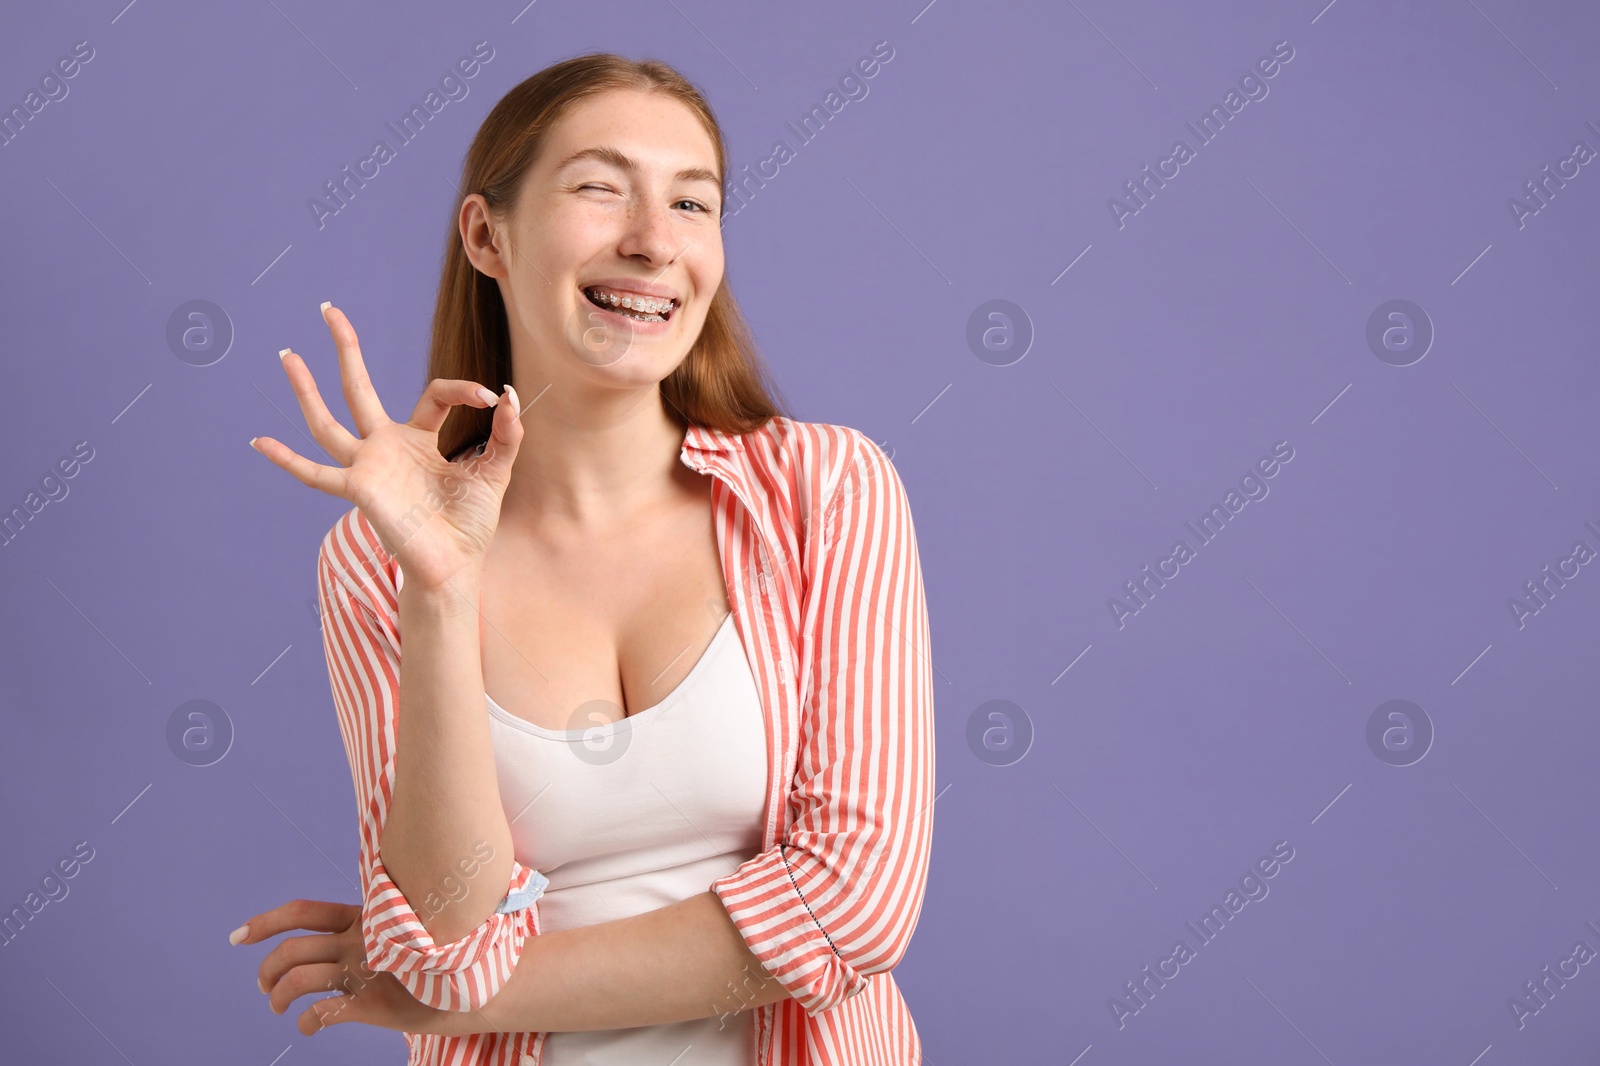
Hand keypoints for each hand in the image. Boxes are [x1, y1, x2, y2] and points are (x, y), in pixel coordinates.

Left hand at [238, 898, 472, 1036]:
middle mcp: (361, 941)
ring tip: (280, 1007)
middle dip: (266, 969)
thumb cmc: (450, 954)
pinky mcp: (373, 1003)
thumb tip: (360, 927)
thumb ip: (384, 925)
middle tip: (264, 986)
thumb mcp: (413, 926)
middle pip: (292, 950)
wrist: (483, 979)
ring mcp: (366, 971)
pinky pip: (322, 1012)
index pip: (304, 913)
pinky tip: (310, 1026)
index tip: (238, 937)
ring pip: (298, 980)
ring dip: (278, 996)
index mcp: (367, 919)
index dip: (265, 923)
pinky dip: (307, 1021)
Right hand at [251, 302, 523, 592]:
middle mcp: (388, 447)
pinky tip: (258, 442)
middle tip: (329, 309)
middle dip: (345, 349)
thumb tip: (510, 394)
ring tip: (288, 354)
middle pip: (359, 388)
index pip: (435, 394)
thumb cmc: (470, 524)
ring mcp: (369, 466)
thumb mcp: (495, 471)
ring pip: (328, 422)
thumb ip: (506, 434)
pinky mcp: (360, 489)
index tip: (491, 396)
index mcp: (421, 439)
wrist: (455, 565)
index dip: (463, 389)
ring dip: (307, 389)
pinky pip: (316, 474)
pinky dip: (287, 460)